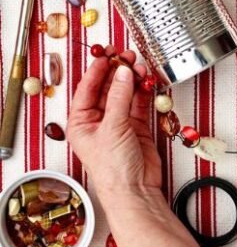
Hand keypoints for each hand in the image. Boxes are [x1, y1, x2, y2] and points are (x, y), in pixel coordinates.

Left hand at [67, 54, 163, 223]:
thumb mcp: (112, 128)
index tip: (107, 55)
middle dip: (117, 71)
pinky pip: (138, 103)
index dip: (97, 70)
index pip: (87, 89)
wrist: (135, 192)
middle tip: (126, 56)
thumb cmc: (113, 170)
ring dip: (131, 79)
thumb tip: (123, 73)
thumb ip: (119, 98)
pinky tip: (146, 80)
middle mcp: (98, 121)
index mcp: (81, 122)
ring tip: (139, 66)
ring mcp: (118, 123)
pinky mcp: (136, 127)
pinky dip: (143, 91)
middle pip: (106, 88)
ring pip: (124, 93)